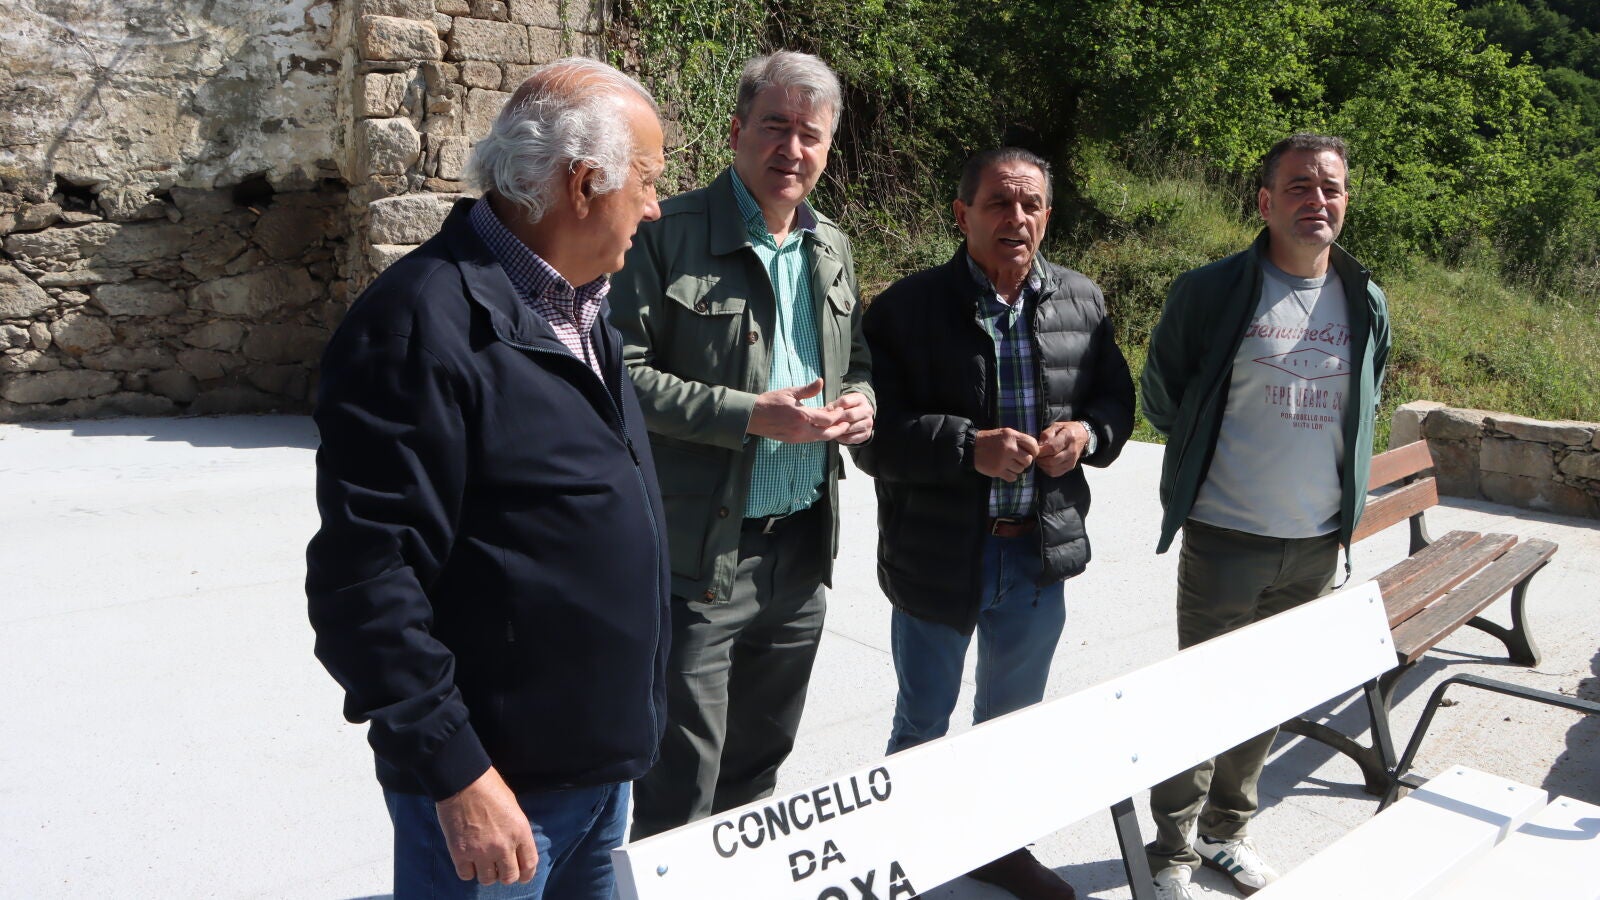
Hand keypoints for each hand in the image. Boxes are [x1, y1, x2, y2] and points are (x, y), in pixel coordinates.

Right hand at [435, 767, 537, 885]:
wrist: (463, 780)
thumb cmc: (489, 787)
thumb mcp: (513, 807)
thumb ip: (516, 830)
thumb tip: (514, 848)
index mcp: (520, 831)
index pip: (529, 865)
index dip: (526, 874)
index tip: (521, 875)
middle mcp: (503, 845)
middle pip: (509, 877)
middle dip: (505, 874)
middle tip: (499, 868)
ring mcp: (481, 851)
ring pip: (487, 880)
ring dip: (485, 873)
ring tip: (481, 862)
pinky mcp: (460, 852)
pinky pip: (466, 875)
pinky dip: (467, 870)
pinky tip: (467, 860)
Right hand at [747, 379, 847, 442]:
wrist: (752, 416)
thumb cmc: (770, 402)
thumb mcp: (789, 392)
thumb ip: (808, 390)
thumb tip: (821, 381)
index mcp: (802, 416)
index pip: (827, 419)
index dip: (837, 415)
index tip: (842, 409)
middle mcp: (801, 430)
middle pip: (827, 434)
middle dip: (839, 429)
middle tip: (847, 423)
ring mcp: (797, 437)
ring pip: (820, 439)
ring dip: (831, 433)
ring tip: (839, 427)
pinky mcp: (792, 441)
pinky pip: (811, 440)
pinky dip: (820, 435)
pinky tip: (823, 429)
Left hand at [828, 391, 874, 444]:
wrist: (858, 418)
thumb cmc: (845, 409)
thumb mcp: (839, 404)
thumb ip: (832, 407)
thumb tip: (824, 412)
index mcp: (860, 399)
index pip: (845, 401)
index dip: (834, 408)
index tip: (829, 412)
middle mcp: (867, 410)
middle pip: (850, 415)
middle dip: (837, 420)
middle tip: (829, 423)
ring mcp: (868, 423)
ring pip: (850, 428)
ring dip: (839, 430)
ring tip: (832, 429)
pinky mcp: (866, 434)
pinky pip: (851, 438)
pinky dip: (842, 438)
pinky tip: (838, 435)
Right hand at [973, 428, 1038, 481]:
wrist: (972, 447)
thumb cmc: (991, 440)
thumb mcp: (1005, 433)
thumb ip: (1019, 439)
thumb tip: (1034, 450)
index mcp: (1012, 436)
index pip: (1033, 445)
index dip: (1035, 451)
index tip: (1031, 453)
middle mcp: (1009, 448)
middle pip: (1028, 460)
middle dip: (1025, 461)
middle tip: (1018, 460)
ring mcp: (1003, 460)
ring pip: (1021, 470)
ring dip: (1017, 469)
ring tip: (1009, 464)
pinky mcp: (997, 471)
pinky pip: (1013, 477)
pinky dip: (1011, 476)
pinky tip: (1006, 470)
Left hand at [1035, 421, 1089, 476]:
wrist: (1082, 435)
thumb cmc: (1066, 430)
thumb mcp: (1056, 426)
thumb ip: (1046, 435)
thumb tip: (1039, 447)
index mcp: (1068, 437)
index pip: (1052, 448)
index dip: (1041, 451)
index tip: (1036, 449)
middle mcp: (1072, 450)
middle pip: (1052, 461)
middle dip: (1040, 459)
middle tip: (1037, 455)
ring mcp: (1072, 460)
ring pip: (1052, 469)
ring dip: (1043, 465)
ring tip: (1041, 458)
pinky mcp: (1071, 466)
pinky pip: (1055, 473)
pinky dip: (1047, 469)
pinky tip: (1046, 463)